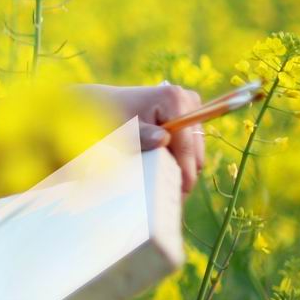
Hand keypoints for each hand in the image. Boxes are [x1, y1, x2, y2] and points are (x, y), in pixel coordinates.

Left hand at [76, 81, 205, 196]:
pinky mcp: (189, 117)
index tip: (180, 194)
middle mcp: (188, 101)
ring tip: (170, 191)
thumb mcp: (122, 128)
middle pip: (194, 149)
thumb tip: (163, 139)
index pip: (186, 143)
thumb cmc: (109, 116)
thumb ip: (141, 135)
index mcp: (174, 99)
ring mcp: (191, 109)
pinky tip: (168, 176)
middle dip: (185, 173)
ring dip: (183, 169)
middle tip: (174, 199)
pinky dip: (179, 161)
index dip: (185, 170)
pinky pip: (190, 146)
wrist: (104, 104)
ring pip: (195, 150)